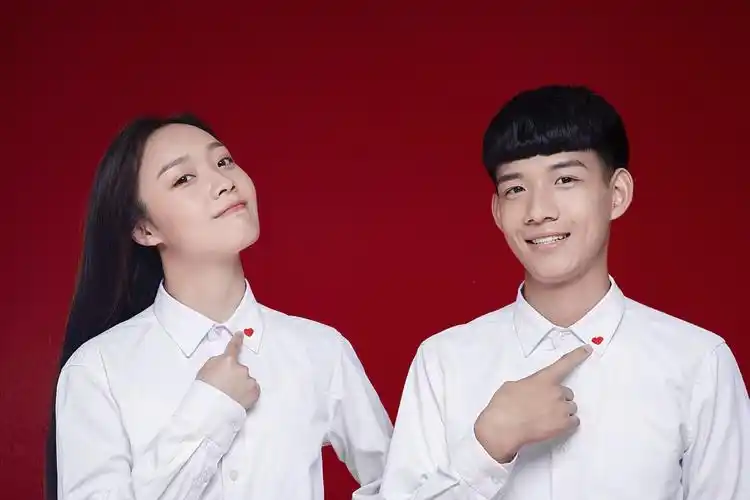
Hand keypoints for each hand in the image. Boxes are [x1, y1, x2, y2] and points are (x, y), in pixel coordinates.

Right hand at [197, 331, 260, 409]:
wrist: (210, 410)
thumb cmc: (204, 390)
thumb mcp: (205, 370)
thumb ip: (218, 362)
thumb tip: (225, 361)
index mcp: (228, 361)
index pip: (233, 347)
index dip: (237, 340)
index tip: (241, 334)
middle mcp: (241, 368)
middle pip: (240, 368)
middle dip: (235, 375)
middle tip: (226, 387)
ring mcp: (249, 380)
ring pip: (246, 379)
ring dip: (241, 385)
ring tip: (231, 396)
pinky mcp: (255, 392)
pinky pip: (253, 389)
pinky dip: (247, 393)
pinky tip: (238, 399)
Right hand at [474, 345, 591, 462]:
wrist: (504, 427)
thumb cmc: (504, 405)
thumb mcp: (513, 386)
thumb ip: (529, 385)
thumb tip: (532, 391)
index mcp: (544, 379)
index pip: (564, 364)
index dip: (577, 355)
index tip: (588, 349)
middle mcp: (556, 391)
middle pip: (567, 393)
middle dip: (558, 398)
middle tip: (544, 406)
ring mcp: (562, 408)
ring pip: (570, 408)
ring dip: (562, 411)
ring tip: (546, 418)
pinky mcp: (564, 425)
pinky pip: (574, 421)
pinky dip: (566, 423)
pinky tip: (552, 426)